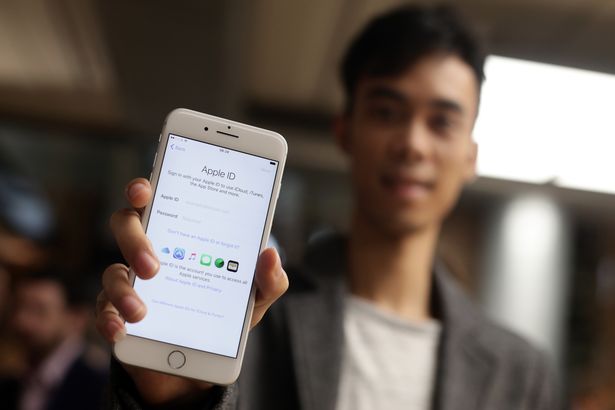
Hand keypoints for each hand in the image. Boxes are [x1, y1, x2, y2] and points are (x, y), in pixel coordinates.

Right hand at [95, 178, 288, 404]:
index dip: (143, 189)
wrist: (206, 356)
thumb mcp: (255, 296)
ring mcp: (131, 280)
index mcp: (181, 232)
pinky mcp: (118, 311)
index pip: (156, 199)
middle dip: (134, 240)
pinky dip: (109, 319)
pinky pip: (103, 309)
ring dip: (123, 289)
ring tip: (141, 311)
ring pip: (112, 270)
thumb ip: (269, 279)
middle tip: (155, 266)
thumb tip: (269, 255)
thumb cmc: (226, 311)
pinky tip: (121, 330)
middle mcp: (150, 248)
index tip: (143, 191)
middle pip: (126, 225)